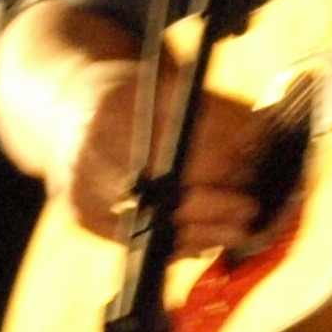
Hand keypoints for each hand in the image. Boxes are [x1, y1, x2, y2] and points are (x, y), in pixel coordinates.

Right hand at [54, 56, 273, 254]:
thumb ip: (214, 110)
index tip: (256, 156)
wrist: (66, 111)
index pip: (178, 136)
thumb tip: (264, 134)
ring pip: (152, 220)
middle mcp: (91, 148)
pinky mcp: (82, 217)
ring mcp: (82, 186)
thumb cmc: (132, 99)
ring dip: (204, 230)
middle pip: (164, 183)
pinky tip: (206, 242)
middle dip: (215, 198)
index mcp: (114, 106)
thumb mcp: (167, 87)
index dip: (222, 150)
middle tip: (251, 205)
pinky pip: (137, 240)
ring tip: (240, 230)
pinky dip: (176, 244)